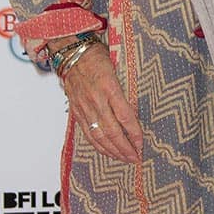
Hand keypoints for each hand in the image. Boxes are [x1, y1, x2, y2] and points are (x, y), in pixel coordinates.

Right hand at [60, 42, 142, 162]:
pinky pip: (88, 133)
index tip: (142, 144)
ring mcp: (85, 107)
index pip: (125, 116)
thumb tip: (139, 109)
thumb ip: (126, 88)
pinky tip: (108, 153)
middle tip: (137, 158)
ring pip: (99, 136)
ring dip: (113, 151)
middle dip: (125, 148)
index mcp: (109, 87)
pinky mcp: (77, 112)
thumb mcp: (117, 66)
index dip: (134, 133)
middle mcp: (96, 100)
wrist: (71, 54)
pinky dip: (99, 146)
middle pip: (112, 131)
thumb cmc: (97, 57)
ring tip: (125, 159)